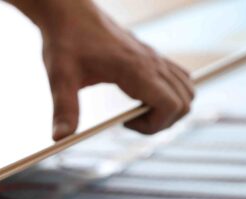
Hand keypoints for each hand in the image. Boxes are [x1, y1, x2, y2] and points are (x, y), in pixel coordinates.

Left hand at [28, 1, 193, 138]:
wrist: (71, 13)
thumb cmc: (65, 42)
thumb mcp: (60, 78)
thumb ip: (63, 109)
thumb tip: (59, 138)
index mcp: (135, 69)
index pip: (171, 105)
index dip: (154, 125)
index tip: (124, 123)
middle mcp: (152, 62)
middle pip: (185, 101)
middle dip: (162, 122)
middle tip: (130, 122)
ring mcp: (154, 58)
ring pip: (186, 89)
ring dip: (168, 109)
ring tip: (135, 111)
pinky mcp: (151, 56)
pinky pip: (178, 78)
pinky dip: (168, 94)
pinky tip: (138, 97)